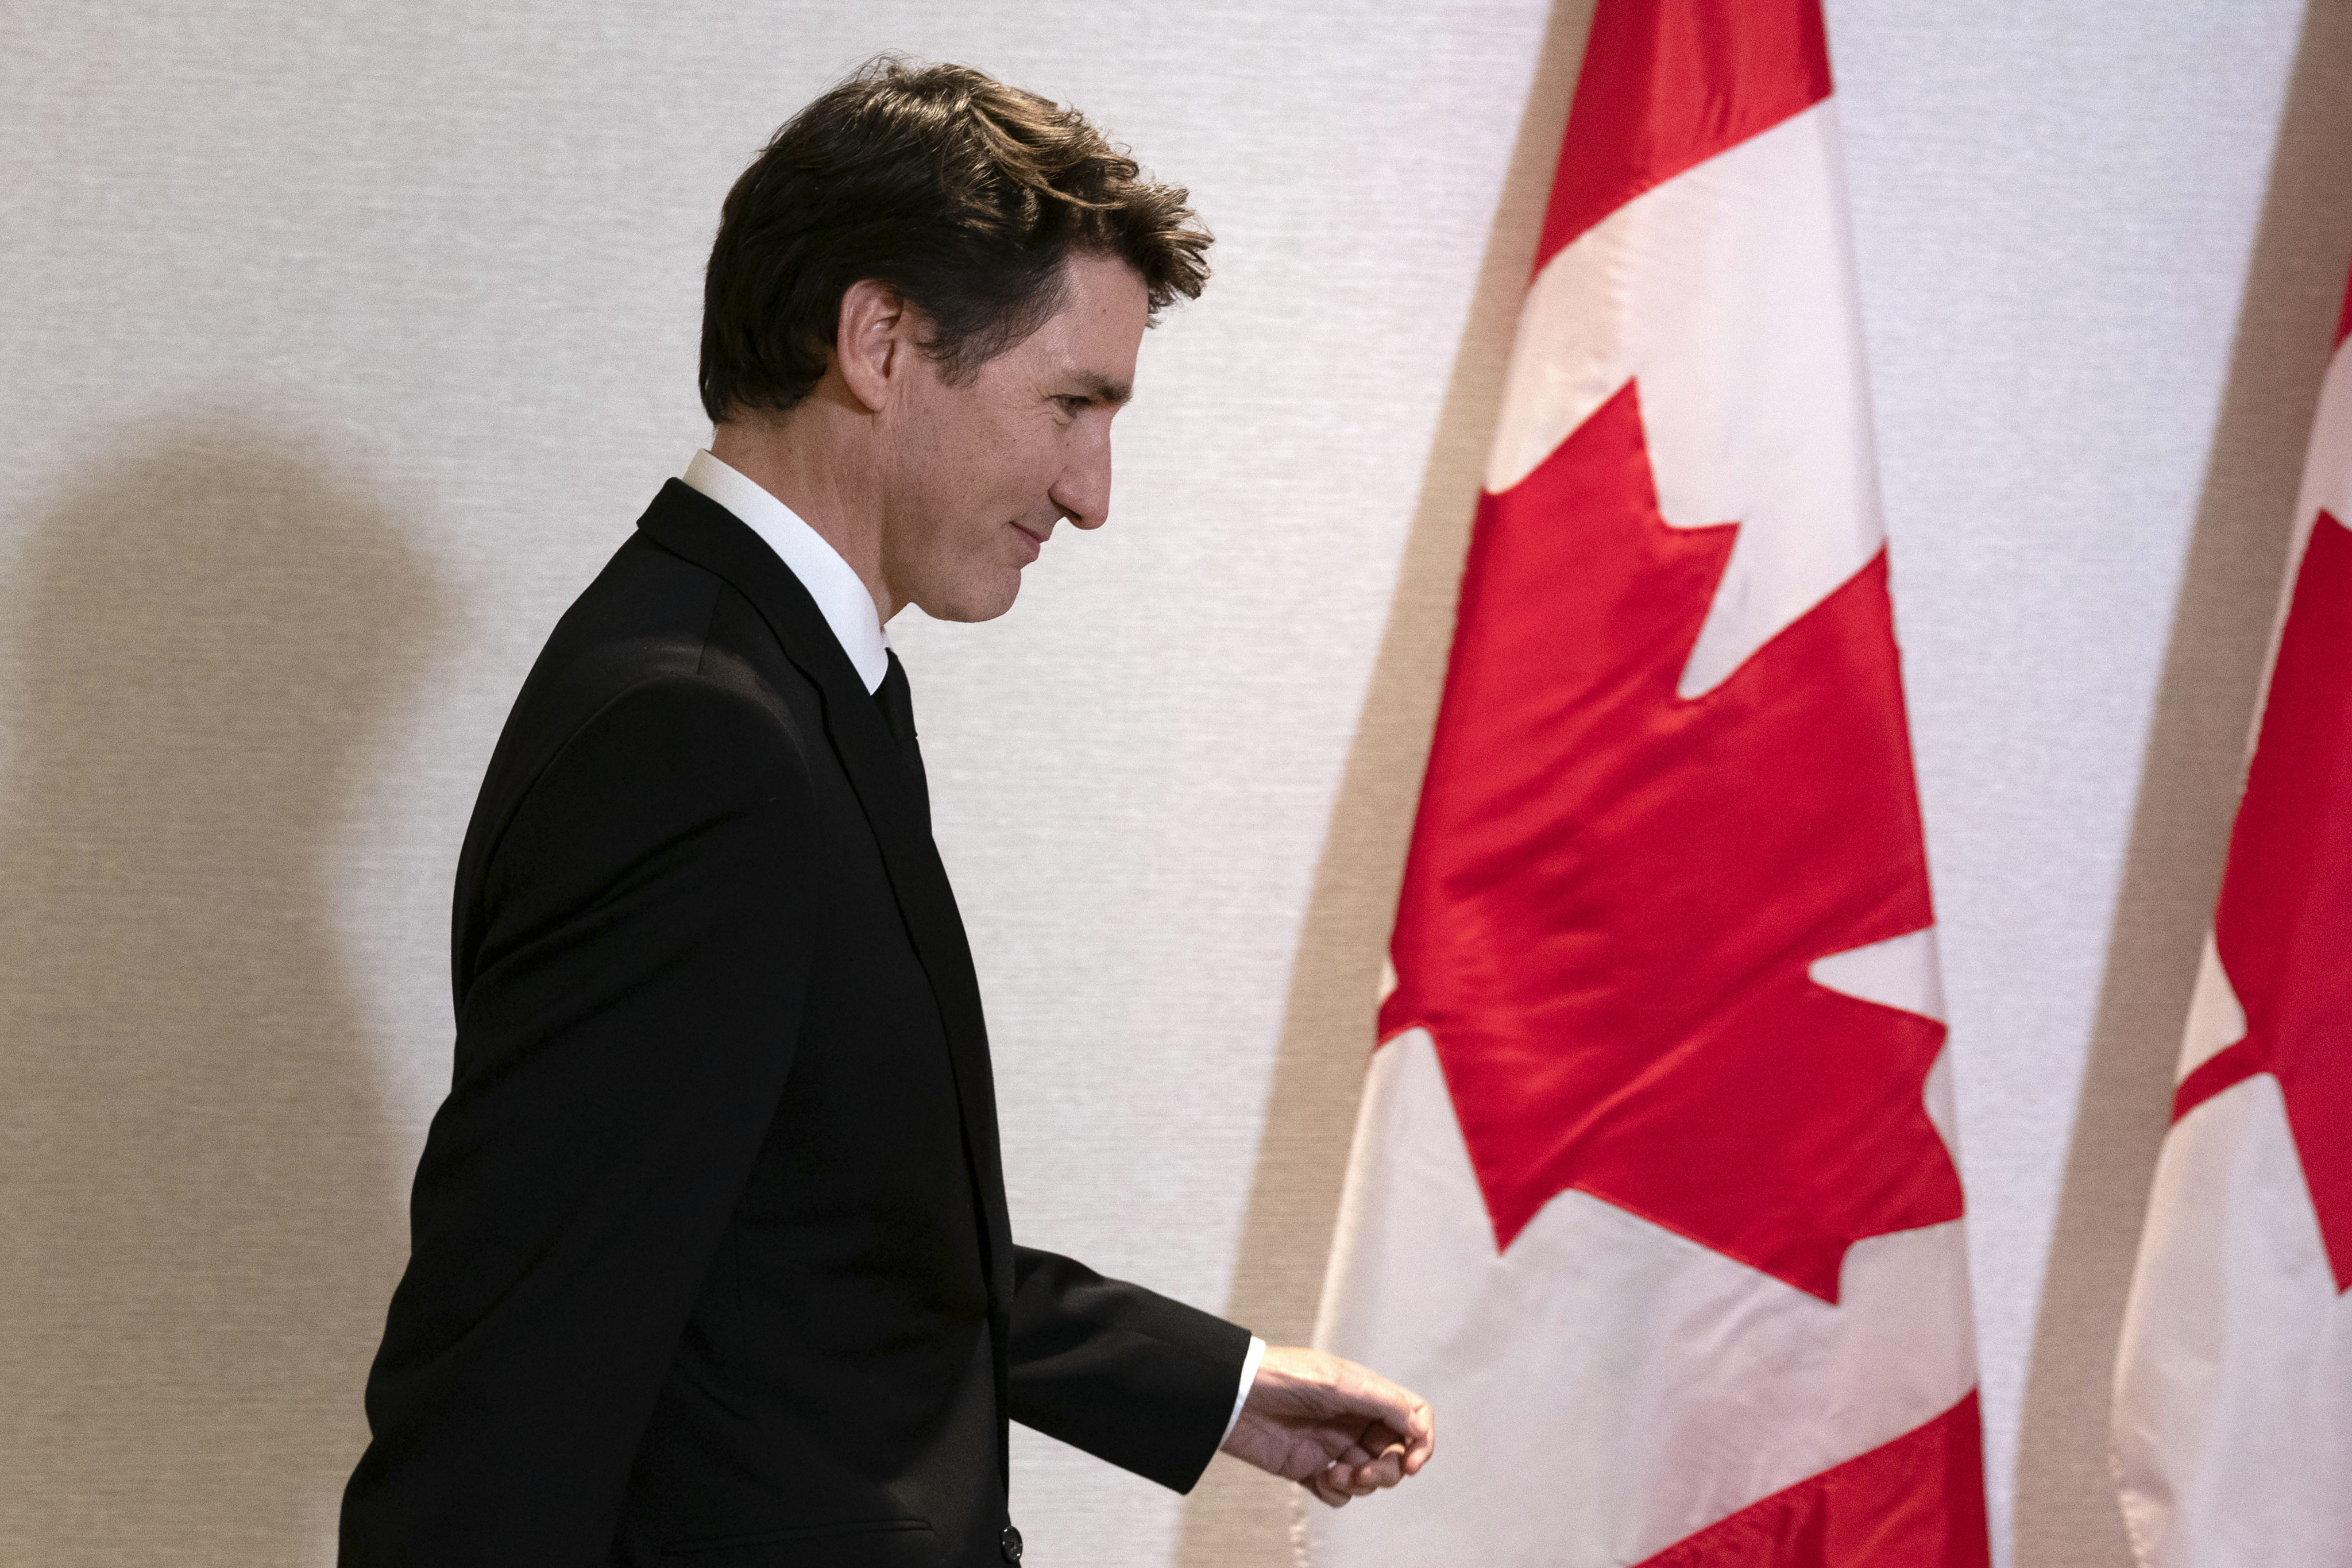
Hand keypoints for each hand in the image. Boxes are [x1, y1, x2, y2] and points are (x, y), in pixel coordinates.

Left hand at [1218, 1344, 1434, 1507]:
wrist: (1234, 1398)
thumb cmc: (1284, 1378)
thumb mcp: (1341, 1383)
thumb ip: (1386, 1404)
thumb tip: (1420, 1427)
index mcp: (1367, 1396)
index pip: (1413, 1419)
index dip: (1421, 1444)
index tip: (1411, 1464)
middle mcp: (1355, 1422)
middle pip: (1395, 1456)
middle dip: (1385, 1471)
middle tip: (1360, 1472)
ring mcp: (1333, 1446)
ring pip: (1369, 1478)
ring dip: (1359, 1483)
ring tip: (1333, 1474)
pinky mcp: (1311, 1469)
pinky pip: (1339, 1494)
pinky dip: (1335, 1494)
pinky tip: (1318, 1480)